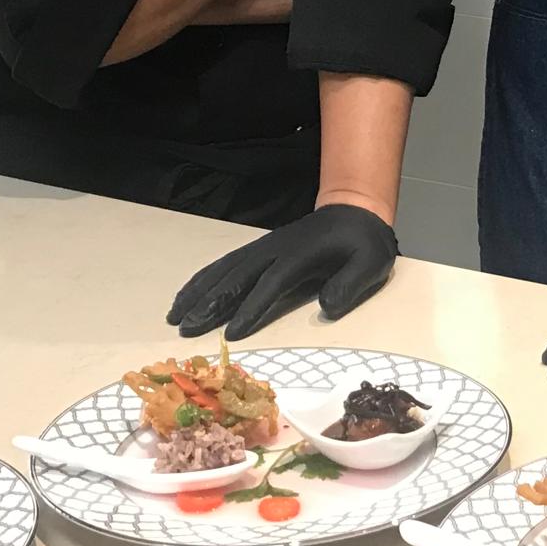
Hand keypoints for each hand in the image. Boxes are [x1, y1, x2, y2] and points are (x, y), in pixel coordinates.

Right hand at [164, 201, 397, 337]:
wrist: (355, 211)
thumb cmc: (364, 243)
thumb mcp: (371, 263)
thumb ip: (350, 284)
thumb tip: (327, 306)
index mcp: (301, 255)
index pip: (271, 283)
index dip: (251, 308)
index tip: (231, 333)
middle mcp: (275, 249)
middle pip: (237, 276)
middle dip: (210, 302)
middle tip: (186, 329)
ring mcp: (265, 247)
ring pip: (224, 268)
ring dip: (198, 291)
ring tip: (175, 316)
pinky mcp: (260, 250)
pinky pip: (226, 263)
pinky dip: (204, 279)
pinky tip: (188, 294)